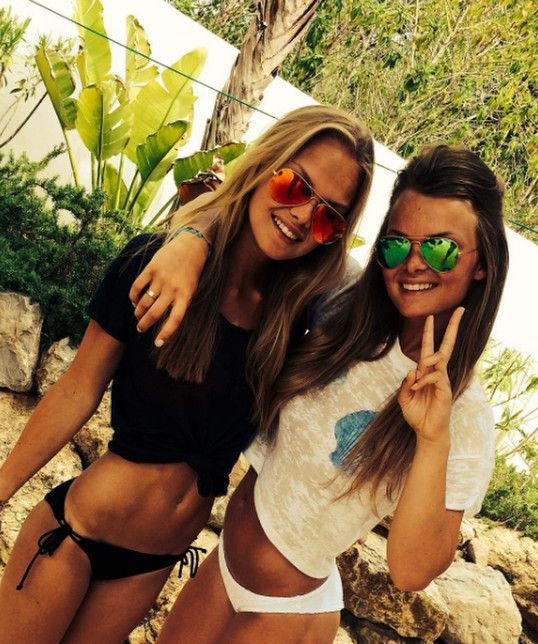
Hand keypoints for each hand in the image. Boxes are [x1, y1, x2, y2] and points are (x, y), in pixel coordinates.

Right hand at [128, 233, 208, 345]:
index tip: (157, 344)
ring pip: (144, 301)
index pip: (175, 320)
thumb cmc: (191, 272)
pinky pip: (137, 286)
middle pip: (154, 313)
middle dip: (144, 324)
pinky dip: (133, 296)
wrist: (190, 246)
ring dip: (138, 311)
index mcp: (186, 296)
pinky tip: (133, 301)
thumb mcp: (191, 289)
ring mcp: (161, 278)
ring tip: (137, 315)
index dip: (166, 333)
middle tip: (140, 329)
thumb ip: (179, 304)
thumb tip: (163, 320)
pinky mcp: (151, 268)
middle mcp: (173, 289)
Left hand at [398, 307, 463, 443]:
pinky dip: (424, 380)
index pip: (429, 347)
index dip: (429, 332)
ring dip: (427, 363)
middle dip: (452, 327)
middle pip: (446, 345)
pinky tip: (417, 389)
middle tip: (460, 309)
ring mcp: (443, 379)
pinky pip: (436, 376)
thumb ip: (405, 384)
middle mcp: (436, 372)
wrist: (426, 431)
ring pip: (440, 358)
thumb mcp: (404, 398)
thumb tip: (412, 370)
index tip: (430, 316)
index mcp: (426, 371)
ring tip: (417, 381)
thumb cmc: (416, 414)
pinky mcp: (446, 388)